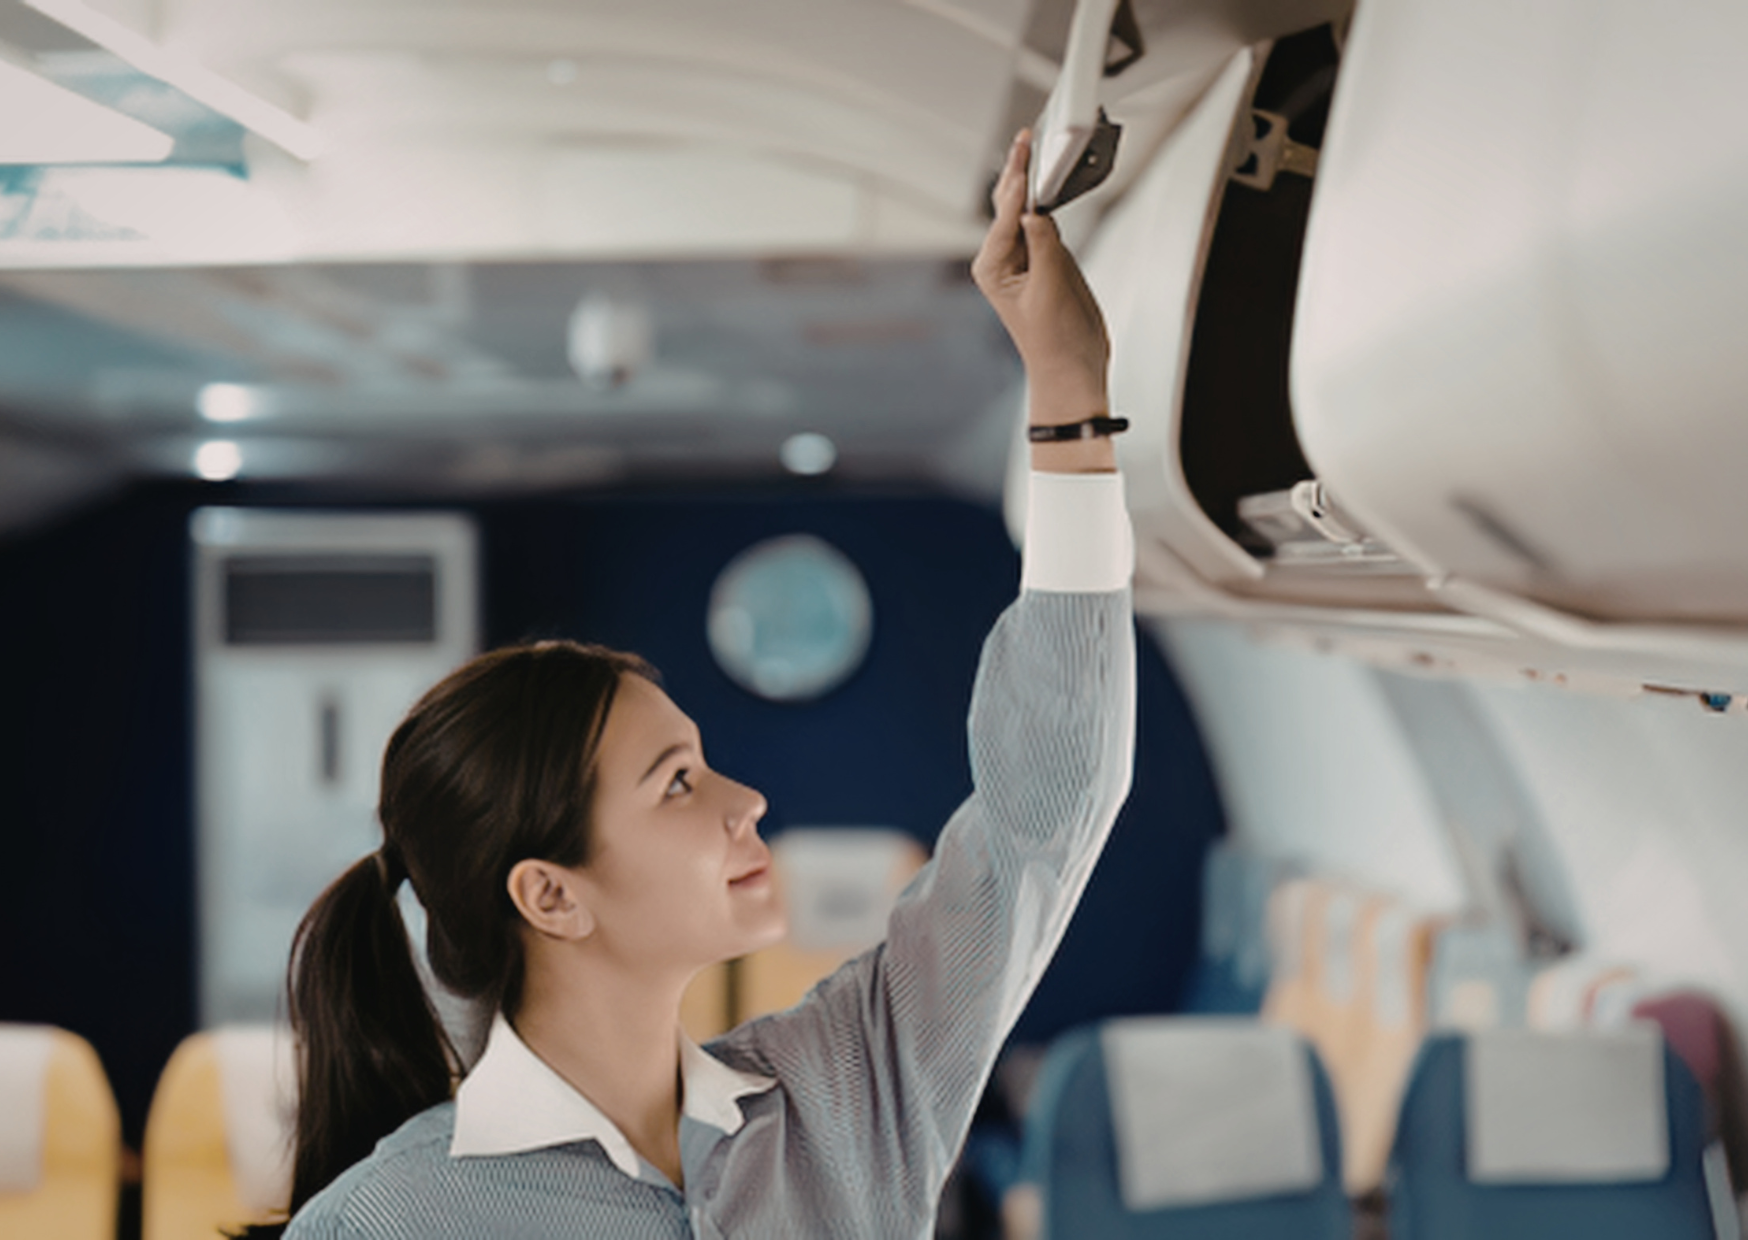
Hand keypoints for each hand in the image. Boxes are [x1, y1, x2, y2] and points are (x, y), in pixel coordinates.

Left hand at [971, 130, 1110, 419]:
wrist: (1073, 367)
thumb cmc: (1055, 341)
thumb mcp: (1050, 291)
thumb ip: (1045, 247)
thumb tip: (1037, 211)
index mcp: (993, 268)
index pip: (1006, 216)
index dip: (1018, 184)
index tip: (1026, 156)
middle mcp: (1004, 258)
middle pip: (1010, 205)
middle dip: (1019, 171)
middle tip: (1027, 136)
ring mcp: (1026, 256)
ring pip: (1028, 208)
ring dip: (1035, 180)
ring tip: (1037, 146)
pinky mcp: (1047, 258)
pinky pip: (1046, 221)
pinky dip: (1050, 199)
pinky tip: (1054, 179)